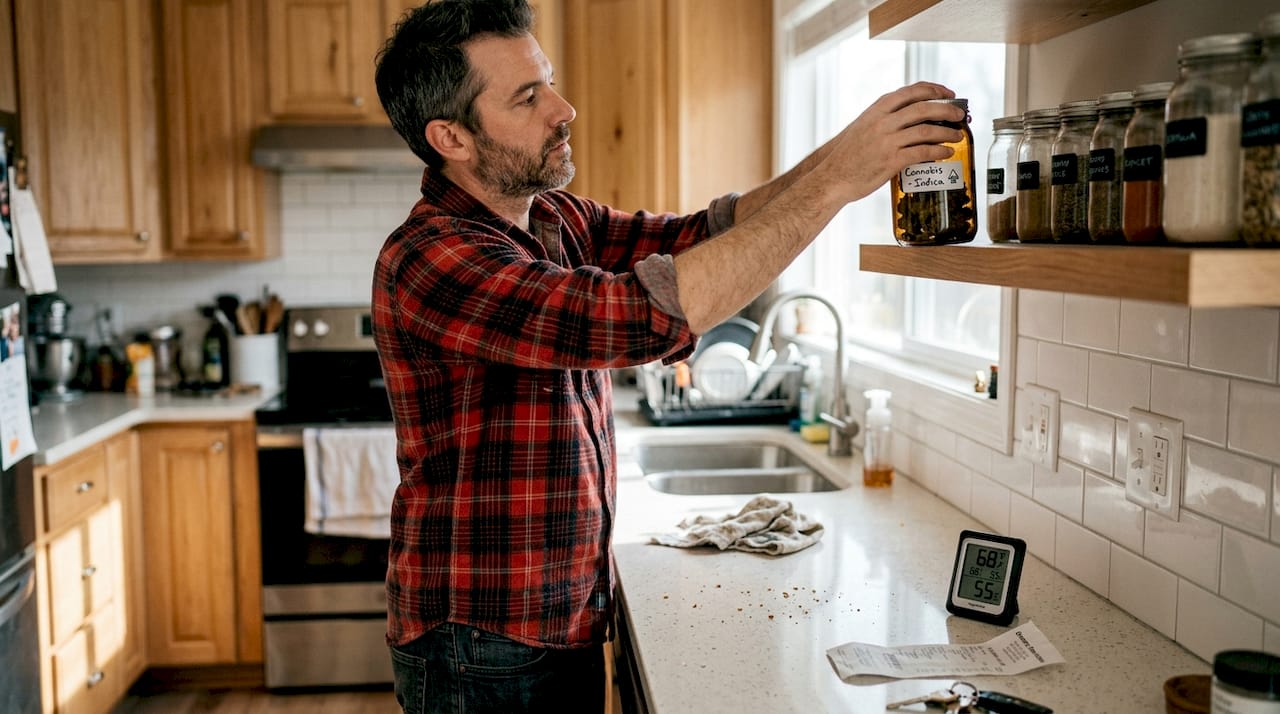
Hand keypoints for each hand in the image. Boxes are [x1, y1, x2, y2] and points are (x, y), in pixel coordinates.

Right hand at [820, 82, 965, 202]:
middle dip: (947, 109)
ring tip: (957, 135)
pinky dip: (939, 151)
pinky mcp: (891, 161)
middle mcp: (883, 122)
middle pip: (923, 108)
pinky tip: (946, 152)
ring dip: (947, 132)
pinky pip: (922, 152)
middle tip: (960, 114)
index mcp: (877, 110)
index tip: (948, 93)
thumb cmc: (848, 155)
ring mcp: (887, 141)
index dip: (934, 89)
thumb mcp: (863, 127)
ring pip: (927, 130)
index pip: (911, 91)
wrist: (832, 177)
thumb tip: (912, 116)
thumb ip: (884, 119)